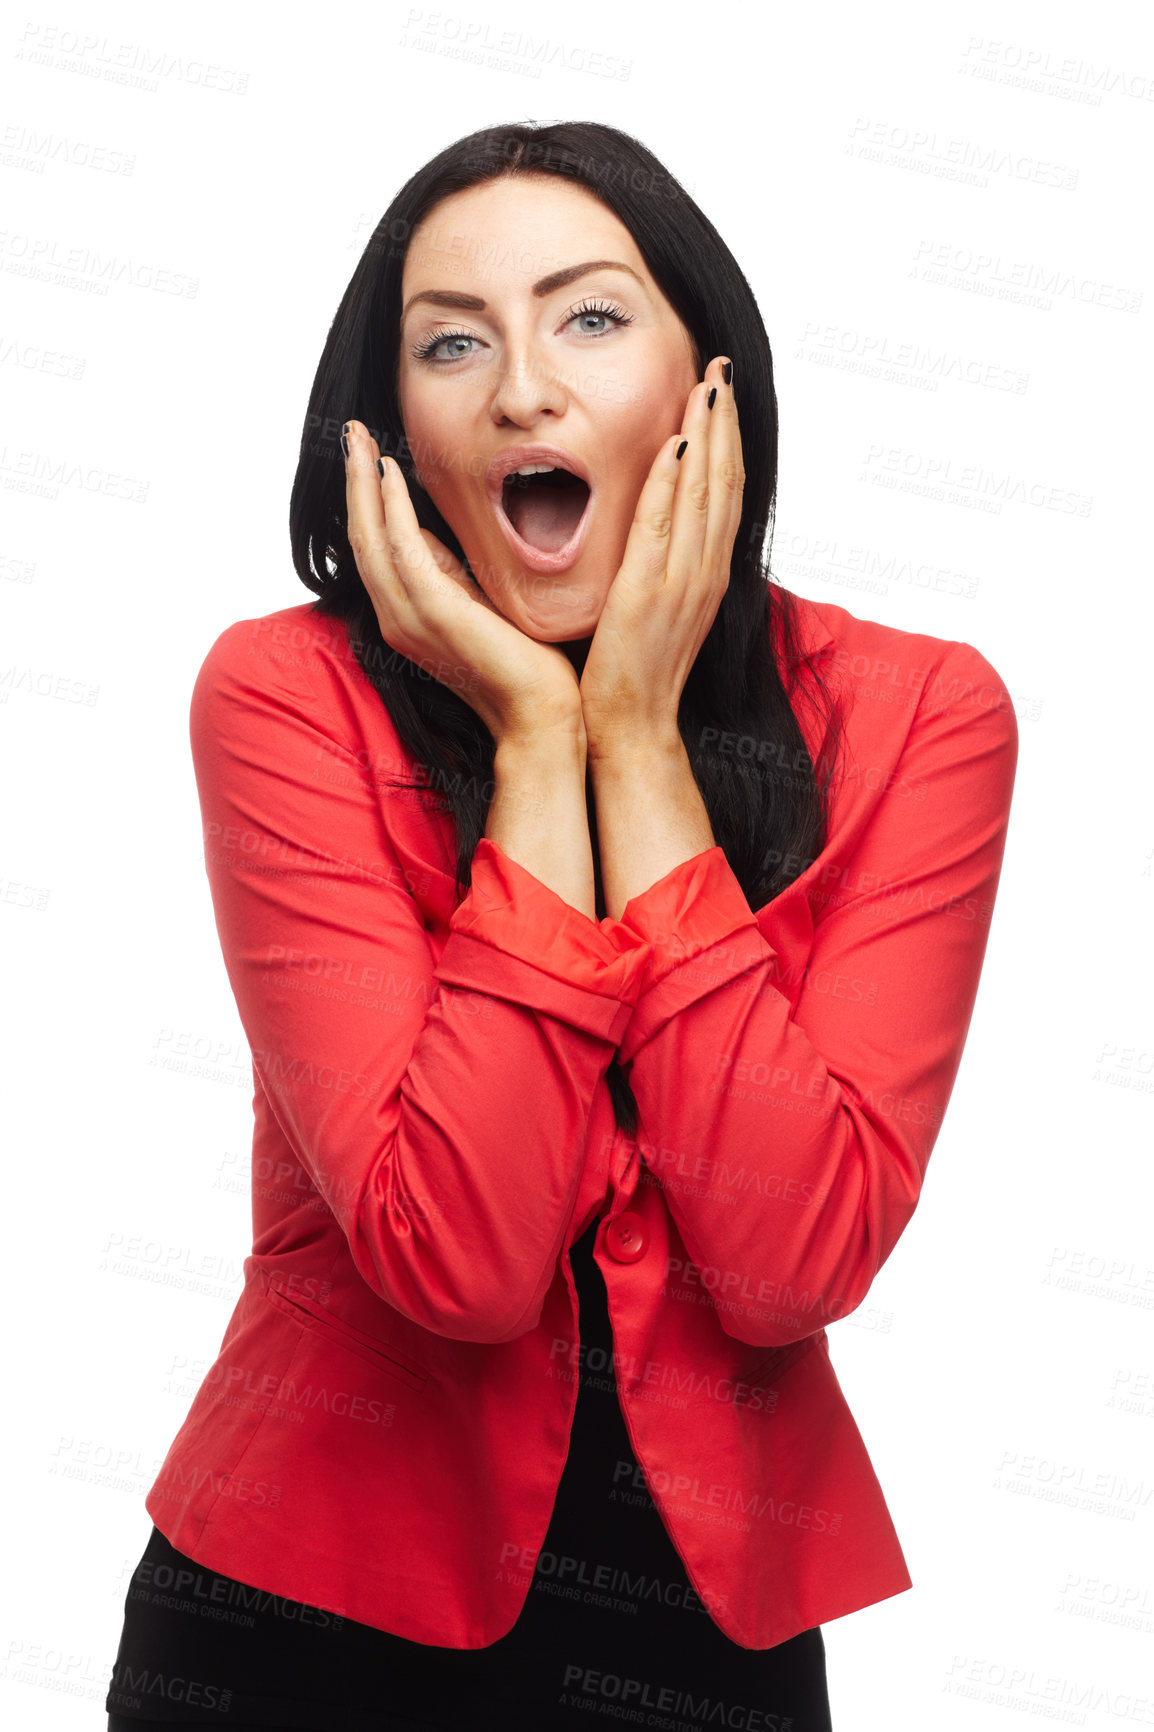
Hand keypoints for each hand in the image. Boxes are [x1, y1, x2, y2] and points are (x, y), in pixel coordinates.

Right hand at [343, 421, 583, 746]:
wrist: (541, 716)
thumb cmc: (525, 665)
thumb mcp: (481, 605)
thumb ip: (453, 573)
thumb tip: (434, 536)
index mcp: (407, 615)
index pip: (375, 546)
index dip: (366, 497)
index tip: (366, 450)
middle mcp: (397, 617)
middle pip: (360, 536)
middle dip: (354, 481)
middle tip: (352, 430)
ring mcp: (410, 618)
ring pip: (371, 538)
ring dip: (363, 484)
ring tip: (359, 439)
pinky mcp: (433, 614)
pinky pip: (402, 549)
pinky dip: (392, 508)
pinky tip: (391, 472)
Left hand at [578, 356, 743, 757]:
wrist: (632, 729)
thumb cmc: (636, 674)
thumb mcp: (658, 611)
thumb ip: (662, 566)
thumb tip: (654, 529)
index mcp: (707, 575)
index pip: (723, 494)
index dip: (727, 441)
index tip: (722, 394)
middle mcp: (706, 573)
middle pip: (725, 482)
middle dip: (725, 422)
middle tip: (722, 366)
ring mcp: (683, 583)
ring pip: (704, 495)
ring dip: (708, 435)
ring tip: (708, 383)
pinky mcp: (650, 594)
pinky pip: (664, 526)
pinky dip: (672, 481)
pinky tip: (675, 442)